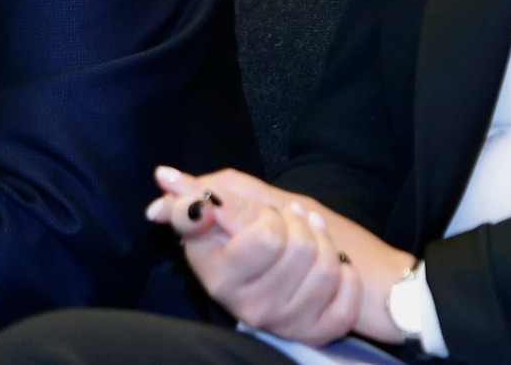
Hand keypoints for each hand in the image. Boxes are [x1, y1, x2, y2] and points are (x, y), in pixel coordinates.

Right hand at [148, 167, 416, 344]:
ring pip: (324, 268)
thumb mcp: (231, 205)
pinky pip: (344, 300)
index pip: (262, 236)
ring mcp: (280, 322)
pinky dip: (346, 276)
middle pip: (297, 246)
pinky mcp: (315, 333)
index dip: (269, 216)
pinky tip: (336, 269)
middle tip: (292, 222)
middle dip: (300, 223)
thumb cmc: (262, 228)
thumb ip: (199, 193)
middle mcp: (244, 305)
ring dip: (325, 243)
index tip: (266, 213)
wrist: (310, 258)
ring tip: (314, 240)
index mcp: (216, 273)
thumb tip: (164, 177)